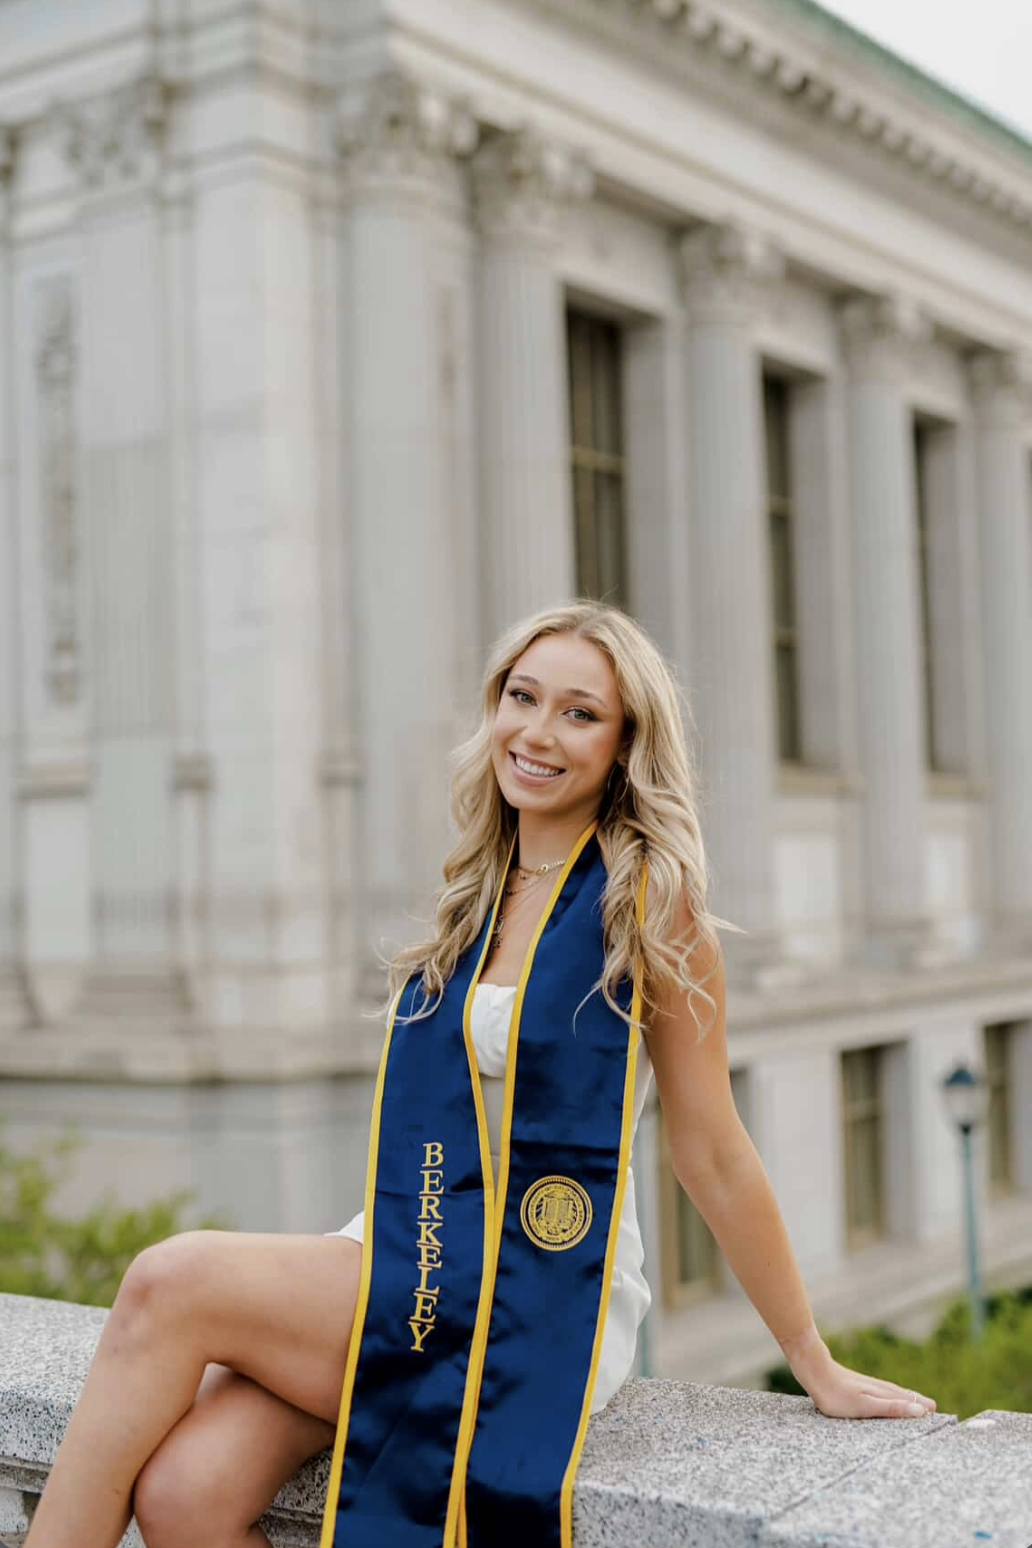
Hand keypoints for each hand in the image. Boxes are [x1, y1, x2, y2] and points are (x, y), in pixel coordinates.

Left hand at [779, 1321, 937, 1420]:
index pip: (909, 1401)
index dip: (921, 1407)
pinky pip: (880, 1391)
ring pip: (891, 1392)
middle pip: (902, 1396)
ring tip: (914, 1402)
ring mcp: (867, 1385)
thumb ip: (891, 1409)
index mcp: (883, 1394)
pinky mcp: (857, 1385)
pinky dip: (890, 1396)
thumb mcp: (865, 1405)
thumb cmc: (837, 1393)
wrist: (813, 1369)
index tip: (937, 1413)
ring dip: (905, 1399)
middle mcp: (878, 1388)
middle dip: (917, 1402)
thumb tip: (920, 1411)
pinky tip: (884, 1396)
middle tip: (933, 1409)